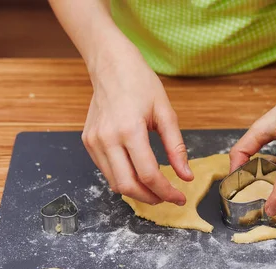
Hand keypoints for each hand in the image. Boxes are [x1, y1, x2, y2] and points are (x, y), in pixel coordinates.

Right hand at [82, 44, 192, 205]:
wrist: (111, 64)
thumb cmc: (140, 83)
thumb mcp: (165, 112)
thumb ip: (176, 147)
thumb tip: (186, 176)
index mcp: (129, 130)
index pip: (149, 174)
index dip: (166, 192)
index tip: (180, 197)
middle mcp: (107, 139)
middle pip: (128, 186)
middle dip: (150, 198)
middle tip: (167, 198)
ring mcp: (94, 141)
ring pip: (115, 183)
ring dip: (136, 192)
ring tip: (155, 189)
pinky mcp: (88, 142)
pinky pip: (106, 171)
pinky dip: (123, 179)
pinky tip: (138, 174)